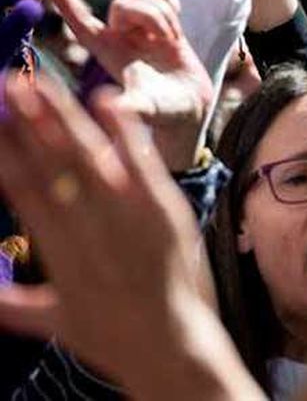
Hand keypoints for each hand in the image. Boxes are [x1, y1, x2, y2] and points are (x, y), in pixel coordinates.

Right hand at [0, 77, 254, 398]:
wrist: (167, 346)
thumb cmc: (109, 334)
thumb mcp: (52, 320)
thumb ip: (12, 303)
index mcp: (54, 250)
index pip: (22, 190)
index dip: (3, 153)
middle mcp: (86, 230)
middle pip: (50, 167)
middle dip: (26, 124)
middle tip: (5, 83)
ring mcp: (127, 219)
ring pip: (89, 159)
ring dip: (63, 119)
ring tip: (38, 83)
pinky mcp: (162, 211)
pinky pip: (141, 165)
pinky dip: (123, 132)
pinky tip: (105, 99)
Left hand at [42, 0, 212, 169]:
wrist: (189, 106)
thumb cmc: (163, 112)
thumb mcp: (146, 109)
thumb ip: (129, 106)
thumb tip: (112, 108)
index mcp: (108, 52)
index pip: (81, 23)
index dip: (64, 3)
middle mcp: (120, 36)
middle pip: (121, 4)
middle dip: (147, 15)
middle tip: (166, 40)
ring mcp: (141, 27)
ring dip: (165, 16)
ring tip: (172, 42)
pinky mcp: (163, 21)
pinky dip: (172, 3)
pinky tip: (177, 25)